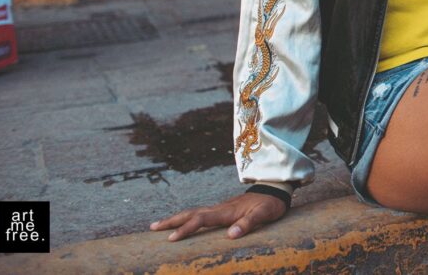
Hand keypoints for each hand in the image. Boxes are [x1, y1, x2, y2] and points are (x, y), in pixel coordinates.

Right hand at [150, 192, 286, 241]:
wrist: (275, 189)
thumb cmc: (270, 204)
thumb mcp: (264, 215)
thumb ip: (248, 223)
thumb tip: (231, 235)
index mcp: (227, 211)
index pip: (202, 220)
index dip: (186, 229)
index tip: (171, 239)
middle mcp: (220, 208)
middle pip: (191, 213)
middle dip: (172, 221)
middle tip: (152, 228)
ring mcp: (220, 208)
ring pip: (193, 212)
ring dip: (176, 218)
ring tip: (158, 225)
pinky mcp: (223, 209)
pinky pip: (200, 213)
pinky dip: (186, 218)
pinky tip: (182, 222)